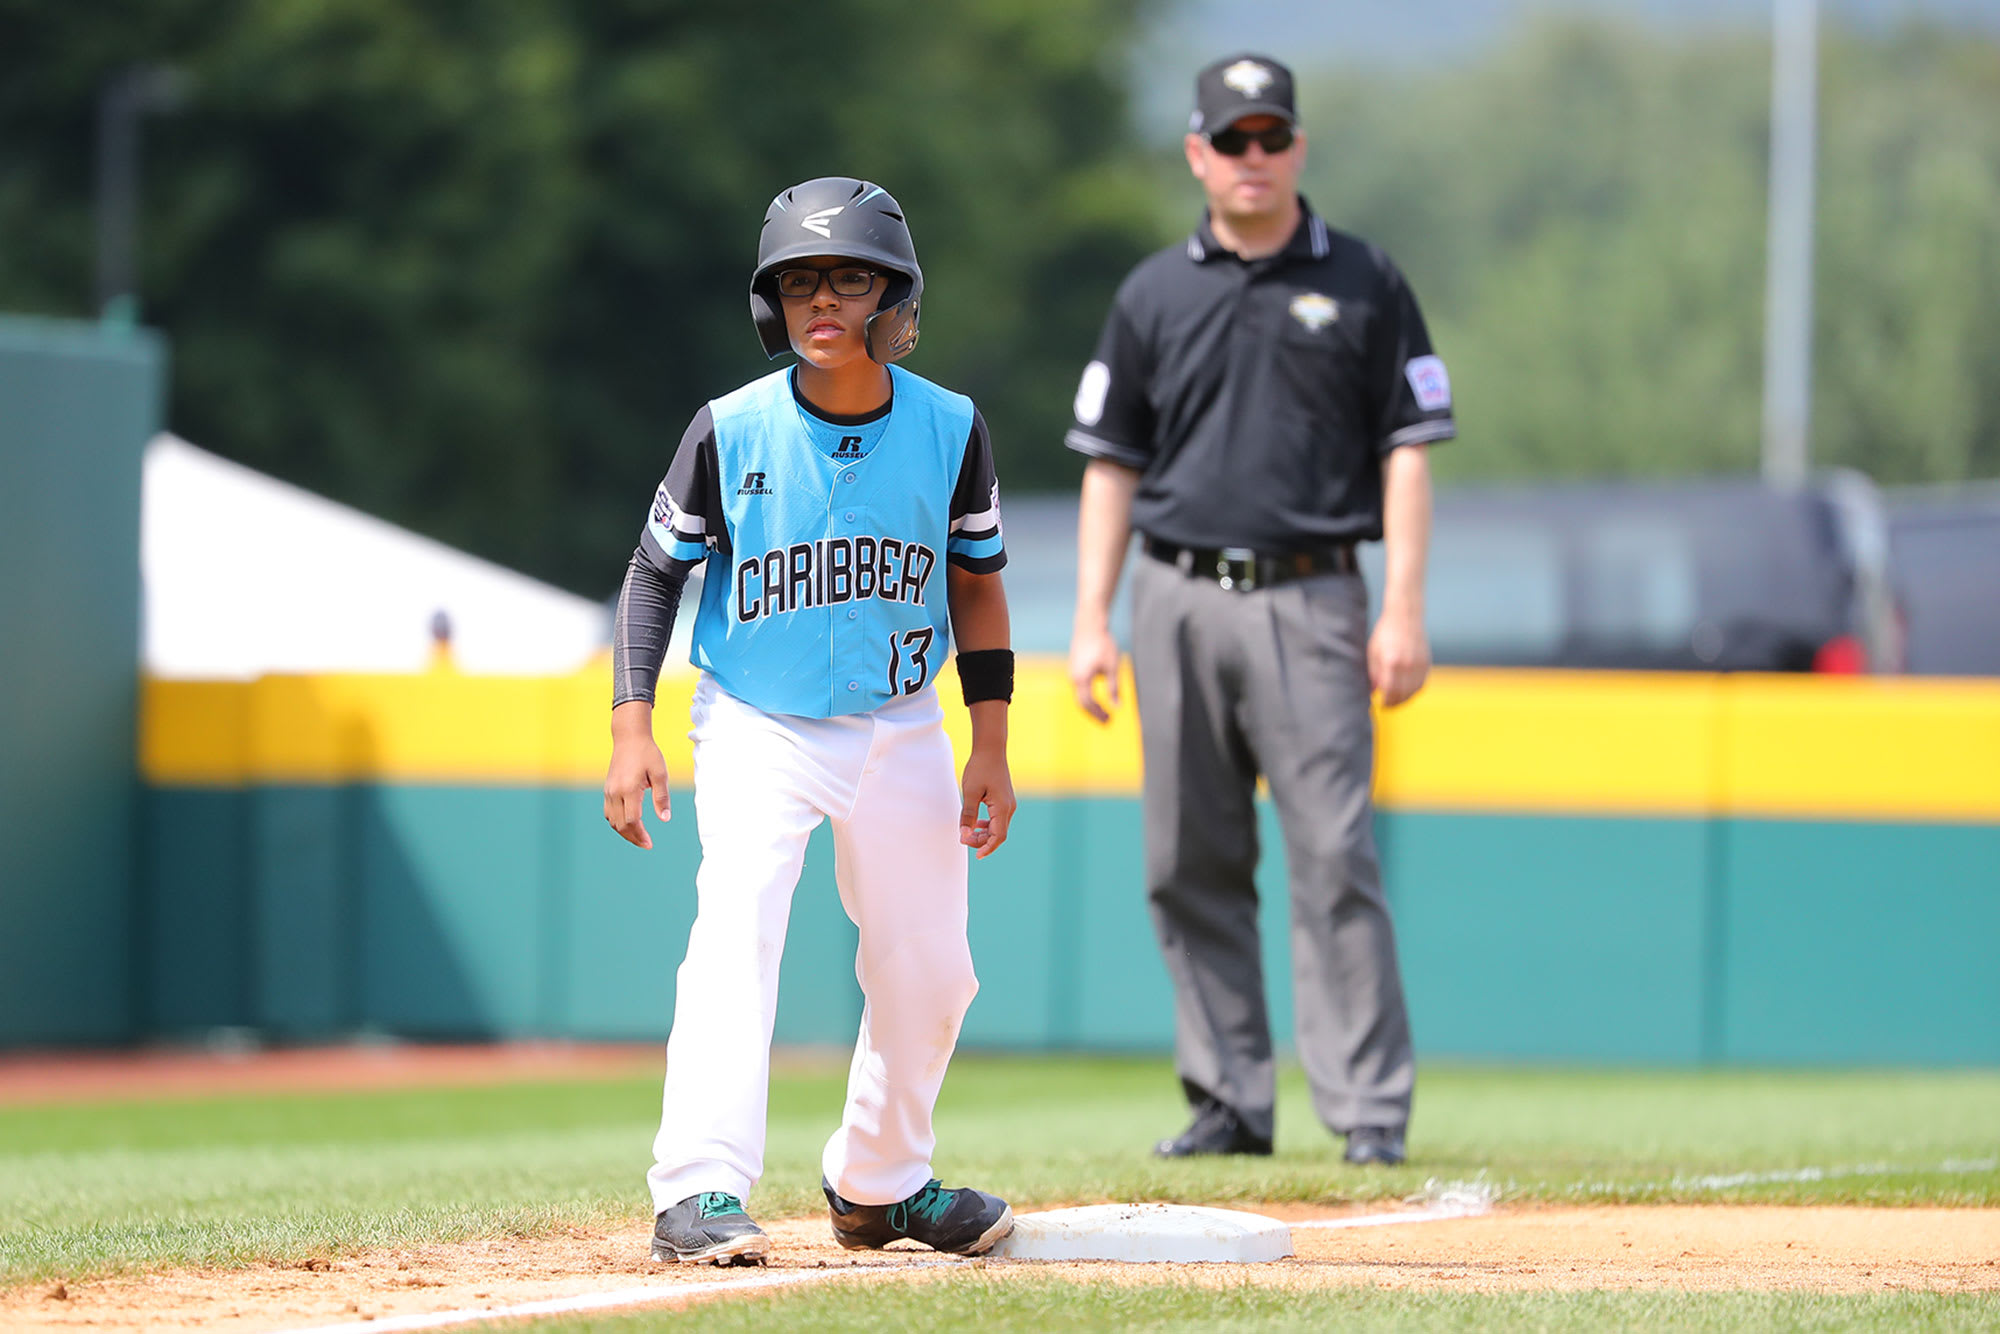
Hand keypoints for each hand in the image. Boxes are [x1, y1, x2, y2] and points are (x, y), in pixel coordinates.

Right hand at [603, 732, 670, 848]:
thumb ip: (662, 797)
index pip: (632, 821)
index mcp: (629, 789)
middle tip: (646, 844)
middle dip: (633, 838)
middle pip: (621, 825)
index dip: (640, 835)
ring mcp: (609, 791)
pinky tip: (629, 825)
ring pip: (612, 821)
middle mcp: (615, 792)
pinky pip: (608, 813)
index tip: (649, 843)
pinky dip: (617, 823)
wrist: (629, 738)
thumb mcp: (660, 774)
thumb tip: (665, 819)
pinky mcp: (607, 790)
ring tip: (639, 837)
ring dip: (624, 832)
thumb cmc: (647, 753)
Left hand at [958, 747, 1015, 858]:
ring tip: (967, 833)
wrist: (991, 750)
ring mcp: (1008, 804)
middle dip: (981, 841)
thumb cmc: (980, 768)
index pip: (998, 836)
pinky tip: (976, 824)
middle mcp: (1009, 808)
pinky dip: (987, 825)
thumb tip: (964, 834)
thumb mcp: (970, 792)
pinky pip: (998, 819)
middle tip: (963, 839)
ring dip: (984, 834)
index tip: (977, 856)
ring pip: (998, 828)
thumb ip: (968, 814)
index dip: (987, 848)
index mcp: (1002, 807)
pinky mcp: (1005, 800)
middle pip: (998, 834)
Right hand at [1068, 624, 1122, 722]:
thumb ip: (1114, 688)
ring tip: (1103, 711)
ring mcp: (1072, 672)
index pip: (1089, 703)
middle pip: (1081, 702)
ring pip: (1079, 695)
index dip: (1099, 713)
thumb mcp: (1112, 667)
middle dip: (1094, 714)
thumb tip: (1118, 706)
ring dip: (1091, 705)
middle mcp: (1074, 677)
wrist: (1089, 625)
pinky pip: (1079, 687)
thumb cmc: (1103, 644)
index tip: (1110, 719)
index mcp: (1082, 679)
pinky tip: (1097, 696)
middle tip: (1107, 721)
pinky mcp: (1075, 667)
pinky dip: (1087, 696)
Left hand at [1368, 606, 1431, 707]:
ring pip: (1414, 691)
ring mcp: (1419, 664)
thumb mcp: (1373, 652)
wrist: (1405, 616)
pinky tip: (1406, 691)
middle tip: (1387, 706)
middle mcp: (1408, 664)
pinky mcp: (1427, 662)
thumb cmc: (1385, 633)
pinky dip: (1414, 691)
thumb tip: (1374, 692)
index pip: (1390, 691)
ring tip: (1396, 700)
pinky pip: (1422, 684)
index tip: (1381, 705)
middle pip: (1403, 694)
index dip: (1386, 701)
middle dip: (1394, 703)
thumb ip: (1374, 673)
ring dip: (1405, 699)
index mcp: (1392, 661)